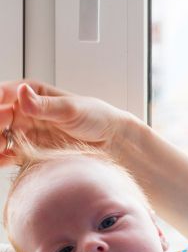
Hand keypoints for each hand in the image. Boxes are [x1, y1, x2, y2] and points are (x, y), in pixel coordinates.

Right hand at [0, 79, 133, 163]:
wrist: (112, 142)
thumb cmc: (96, 118)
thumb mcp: (72, 109)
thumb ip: (46, 105)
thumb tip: (23, 92)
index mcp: (32, 93)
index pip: (3, 94)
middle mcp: (24, 111)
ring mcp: (24, 132)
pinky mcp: (28, 151)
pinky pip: (6, 154)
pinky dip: (0, 157)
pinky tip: (0, 159)